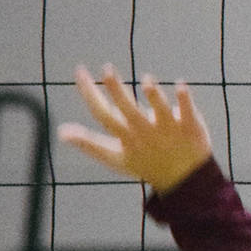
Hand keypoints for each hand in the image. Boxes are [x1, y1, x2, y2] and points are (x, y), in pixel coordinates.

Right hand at [58, 64, 212, 193]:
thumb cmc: (145, 165)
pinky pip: (188, 112)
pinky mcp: (190, 127)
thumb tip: (60, 131)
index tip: (79, 70)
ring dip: (153, 95)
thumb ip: (89, 143)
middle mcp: (145, 131)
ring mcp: (168, 129)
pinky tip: (180, 85)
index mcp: (125, 136)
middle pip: (128, 110)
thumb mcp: (115, 158)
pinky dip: (184, 100)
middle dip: (117, 91)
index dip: (89, 93)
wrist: (185, 181)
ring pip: (160, 111)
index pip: (102, 113)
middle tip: (106, 69)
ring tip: (146, 80)